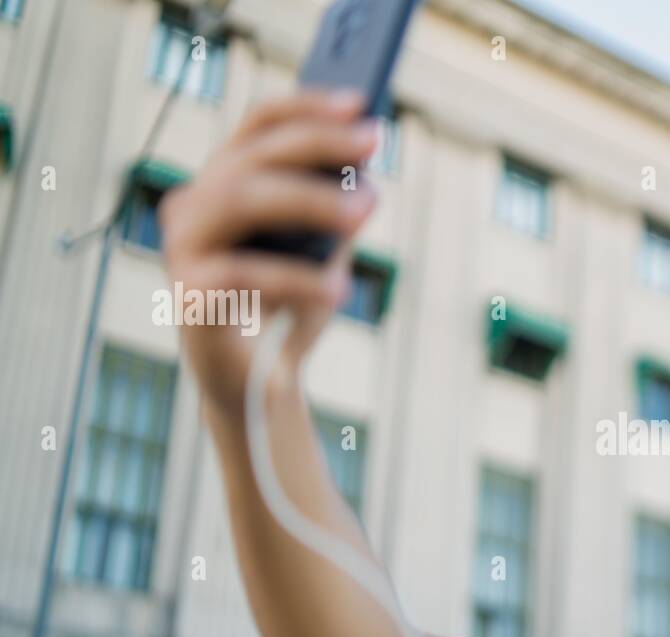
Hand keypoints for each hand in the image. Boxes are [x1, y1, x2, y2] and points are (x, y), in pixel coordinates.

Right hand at [159, 89, 380, 413]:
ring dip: (309, 201)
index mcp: (224, 184)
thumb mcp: (324, 250)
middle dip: (318, 146)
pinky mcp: (188, 295)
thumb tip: (364, 173)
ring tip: (362, 216)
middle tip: (372, 152)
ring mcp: (183, 249)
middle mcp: (193, 207)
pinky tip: (335, 287)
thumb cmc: (291, 308)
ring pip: (241, 200)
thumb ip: (334, 210)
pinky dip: (297, 278)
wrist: (261, 383)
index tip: (360, 106)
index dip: (307, 108)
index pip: (259, 127)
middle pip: (253, 157)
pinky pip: (243, 272)